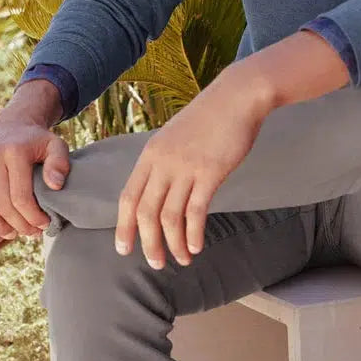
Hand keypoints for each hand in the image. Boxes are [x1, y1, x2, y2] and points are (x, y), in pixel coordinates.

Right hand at [0, 82, 68, 239]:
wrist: (14, 124)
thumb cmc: (37, 141)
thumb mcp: (55, 145)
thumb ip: (59, 163)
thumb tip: (55, 186)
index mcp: (15, 151)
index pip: (21, 196)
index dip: (33, 217)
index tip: (44, 224)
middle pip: (2, 204)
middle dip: (19, 225)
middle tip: (31, 233)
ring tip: (12, 233)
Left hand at [115, 69, 272, 268]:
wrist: (236, 97)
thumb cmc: (209, 118)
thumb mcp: (175, 137)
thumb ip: (164, 161)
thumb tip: (159, 190)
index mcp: (151, 154)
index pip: (128, 197)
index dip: (124, 226)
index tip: (124, 248)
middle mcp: (163, 162)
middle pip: (145, 212)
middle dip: (148, 243)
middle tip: (156, 263)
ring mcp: (185, 167)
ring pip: (170, 217)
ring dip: (173, 244)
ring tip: (182, 259)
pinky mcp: (209, 173)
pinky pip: (196, 212)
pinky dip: (193, 234)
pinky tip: (197, 246)